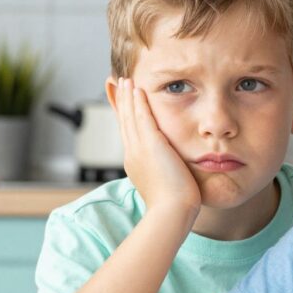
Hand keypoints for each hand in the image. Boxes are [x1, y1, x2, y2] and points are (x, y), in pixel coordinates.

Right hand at [112, 77, 200, 225]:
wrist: (171, 212)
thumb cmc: (174, 205)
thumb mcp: (165, 184)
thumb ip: (164, 172)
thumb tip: (169, 170)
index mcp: (135, 164)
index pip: (128, 134)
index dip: (124, 116)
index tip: (123, 103)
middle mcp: (132, 154)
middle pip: (124, 122)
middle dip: (121, 102)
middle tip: (118, 84)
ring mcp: (139, 149)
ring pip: (130, 117)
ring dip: (128, 97)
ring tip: (126, 80)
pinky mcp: (151, 145)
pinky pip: (142, 117)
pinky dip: (138, 102)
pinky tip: (138, 88)